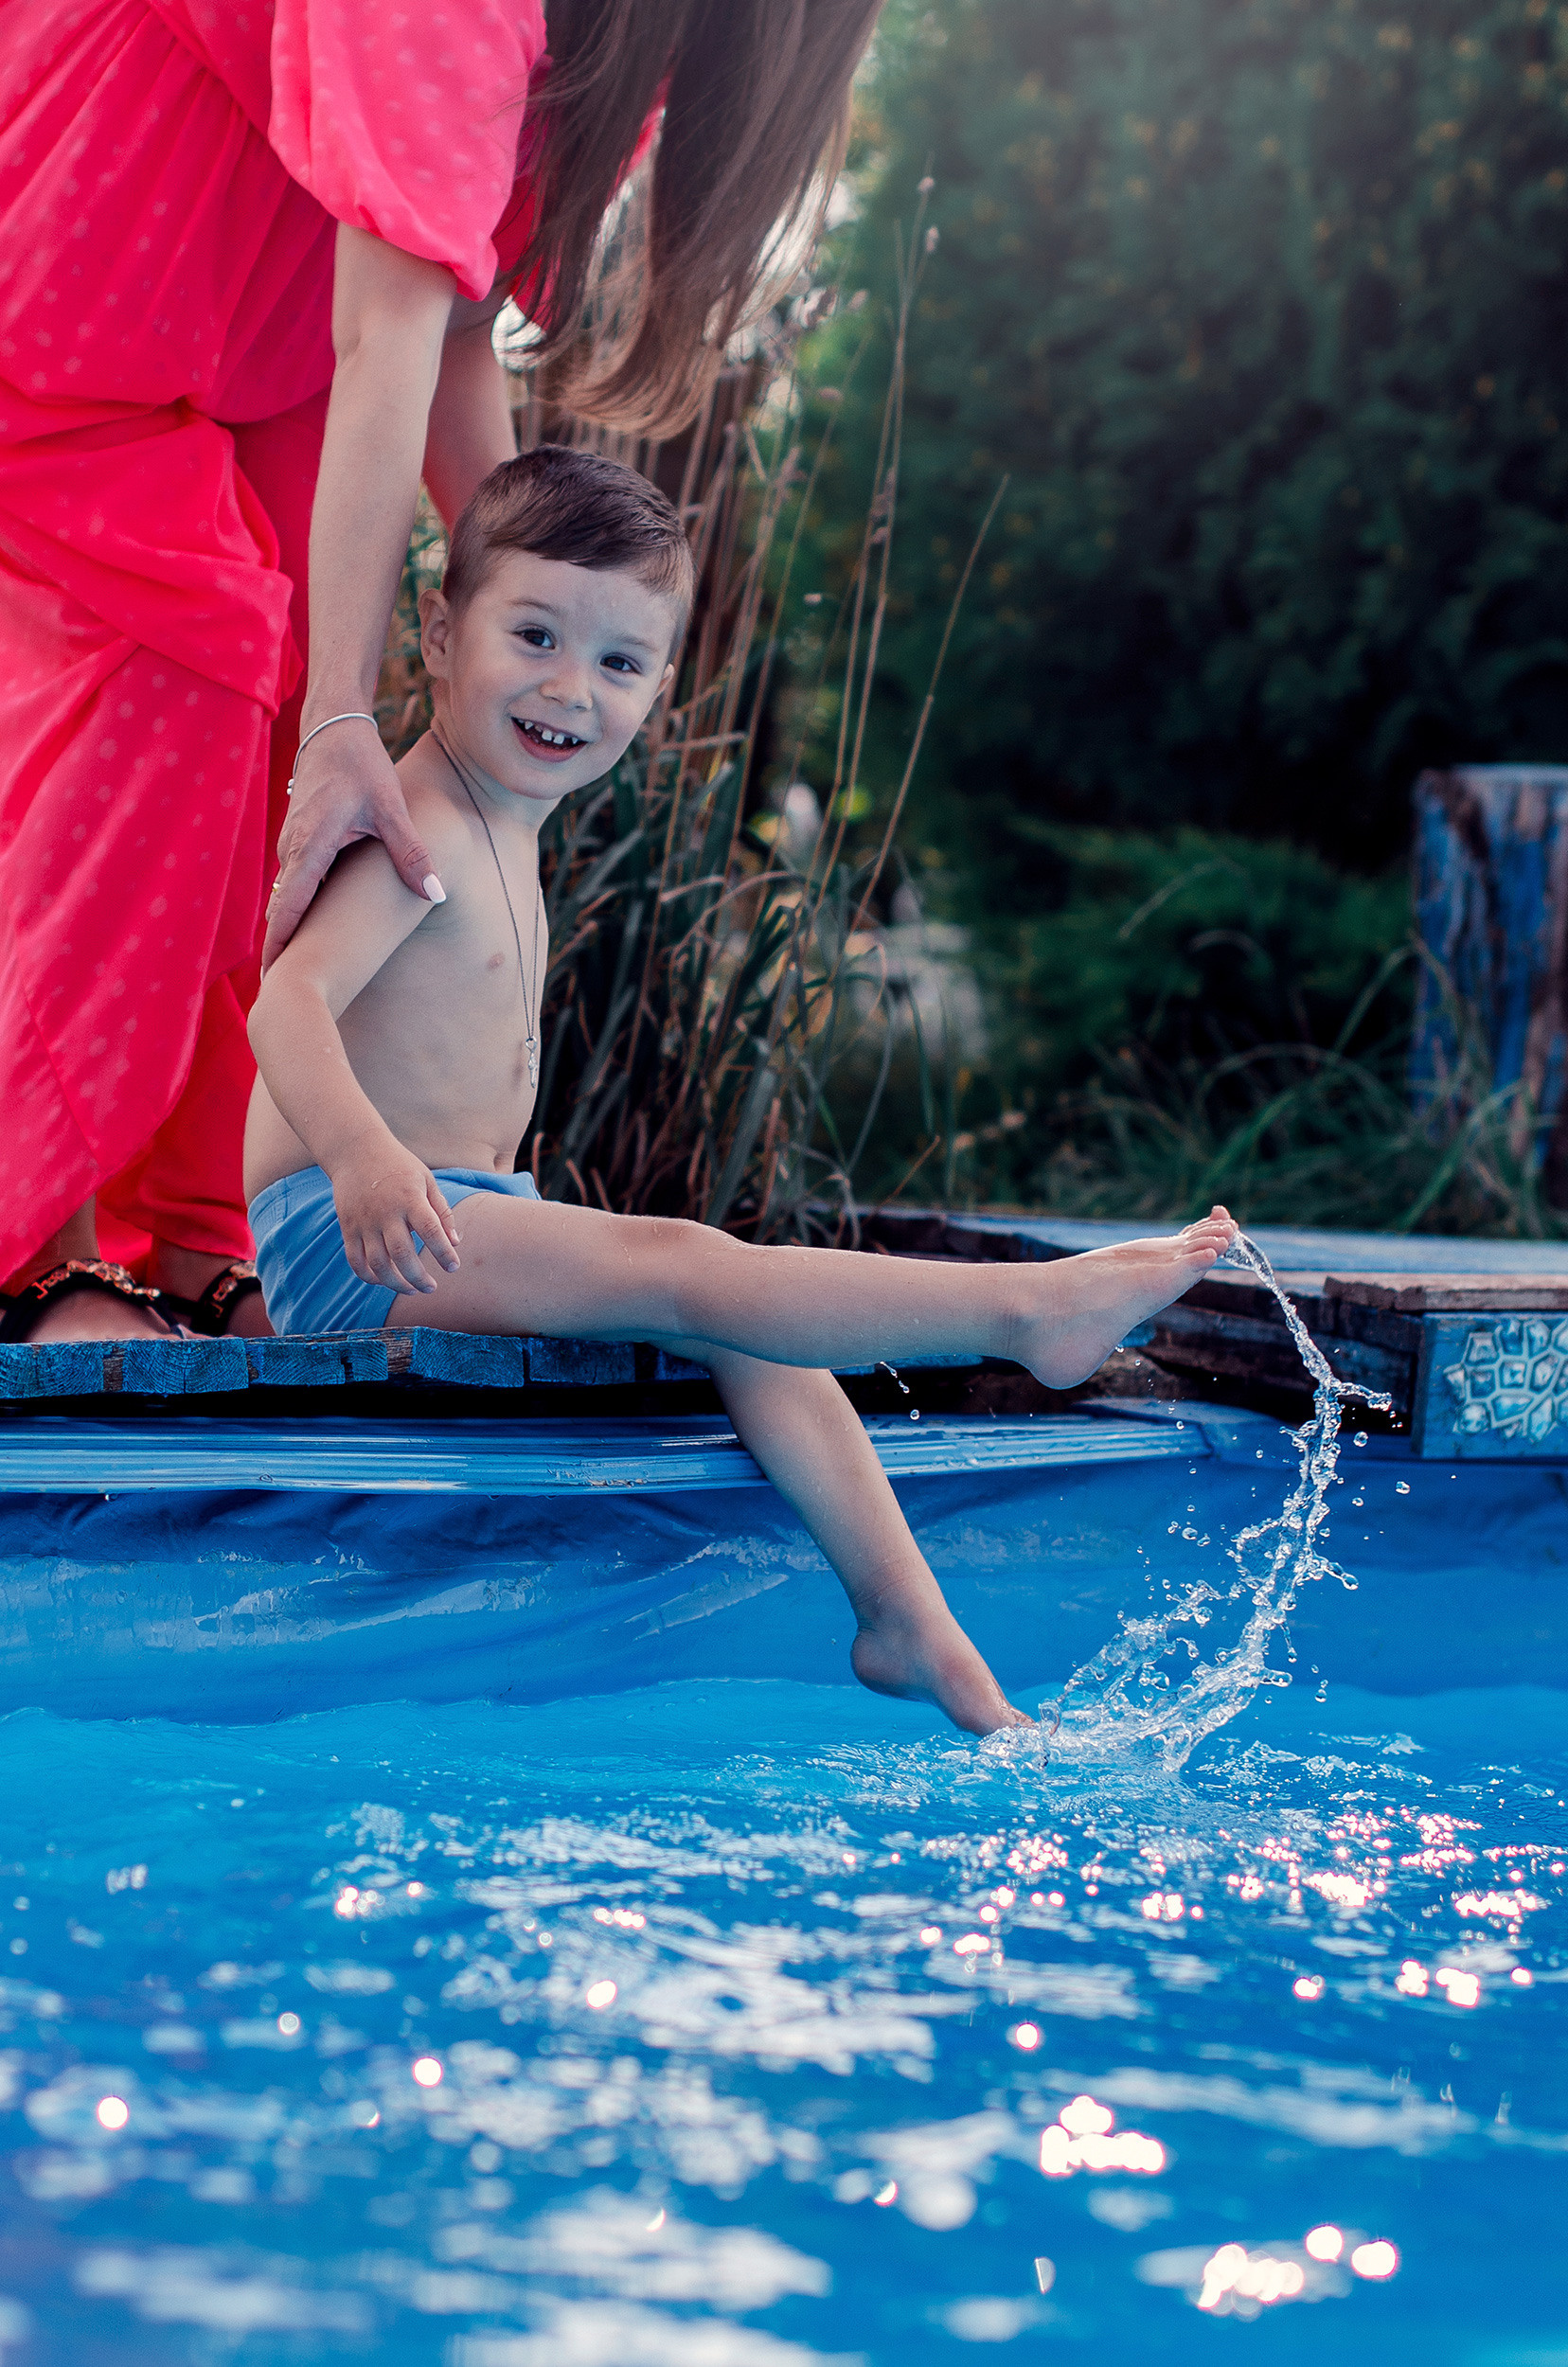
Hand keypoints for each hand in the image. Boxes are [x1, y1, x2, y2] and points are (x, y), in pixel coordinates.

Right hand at [263, 718, 443, 968]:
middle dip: (283, 951)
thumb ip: (412, 854)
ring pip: (290, 898)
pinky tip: (316, 934)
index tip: (274, 981)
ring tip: (299, 973)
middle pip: (283, 912)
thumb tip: (436, 893)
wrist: (333, 726)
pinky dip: (302, 910)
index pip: (288, 908)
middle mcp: (292, 851)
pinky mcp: (300, 842)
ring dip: (293, 932)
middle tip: (284, 995)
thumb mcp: (391, 808)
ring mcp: (292, 847)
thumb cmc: (360, 765)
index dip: (281, 946)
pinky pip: (298, 884)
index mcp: (309, 848)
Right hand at [333, 1145, 462, 1293]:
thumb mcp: (426, 1180)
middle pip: (402, 1254)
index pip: (431, 1231)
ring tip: (411, 1289)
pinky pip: (355, 1260)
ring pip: (377, 1263)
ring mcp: (364, 1221)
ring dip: (396, 1283)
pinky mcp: (348, 1227)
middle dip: (419, 1277)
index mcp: (410, 1198)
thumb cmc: (398, 1166)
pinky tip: (384, 1281)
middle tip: (431, 1287)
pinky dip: (369, 1277)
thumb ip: (442, 1211)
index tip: (453, 1268)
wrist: (356, 1150)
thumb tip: (455, 1243)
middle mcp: (385, 1212)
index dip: (444, 1253)